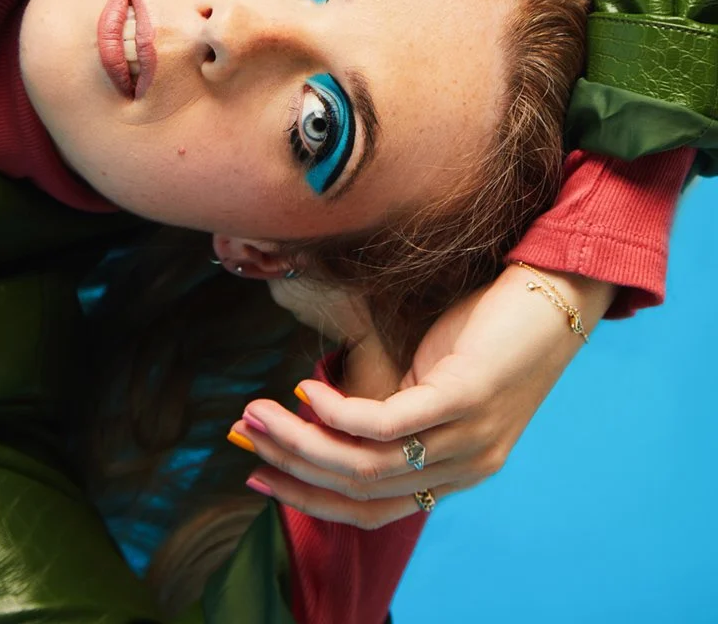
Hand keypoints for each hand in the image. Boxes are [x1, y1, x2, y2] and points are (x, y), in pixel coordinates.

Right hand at [234, 264, 615, 526]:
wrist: (555, 292)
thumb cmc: (491, 330)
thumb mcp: (434, 380)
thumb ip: (392, 409)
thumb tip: (320, 412)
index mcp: (458, 471)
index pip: (373, 509)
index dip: (311, 499)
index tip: (263, 474)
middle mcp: (465, 467)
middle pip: (361, 492)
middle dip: (293, 468)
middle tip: (245, 438)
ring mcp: (468, 437)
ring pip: (366, 464)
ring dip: (301, 441)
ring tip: (259, 413)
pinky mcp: (466, 398)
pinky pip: (386, 423)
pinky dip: (337, 412)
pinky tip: (308, 389)